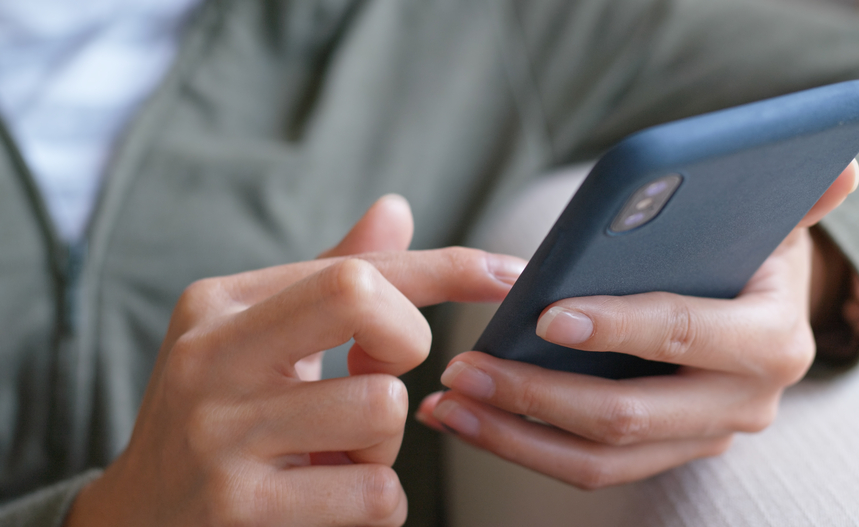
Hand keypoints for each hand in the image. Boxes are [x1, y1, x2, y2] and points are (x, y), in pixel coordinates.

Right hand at [65, 195, 526, 525]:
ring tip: (333, 452)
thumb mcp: (255, 336)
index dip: (446, 268)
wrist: (138, 518)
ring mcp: (221, 436)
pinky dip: (375, 499)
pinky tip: (325, 497)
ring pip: (382, 410)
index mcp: (220, 304)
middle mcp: (211, 358)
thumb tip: (397, 208)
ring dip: (383, 442)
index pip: (356, 268)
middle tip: (376, 374)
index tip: (510, 273)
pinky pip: (375, 492)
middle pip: (364, 302)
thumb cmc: (217, 412)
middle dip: (405, 341)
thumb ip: (326, 278)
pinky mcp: (243, 510)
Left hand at [417, 161, 858, 488]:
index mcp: (773, 341)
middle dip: (539, 395)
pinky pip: (587, 468)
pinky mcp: (663, 456)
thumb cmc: (754, 257)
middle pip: (629, 416)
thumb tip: (842, 165)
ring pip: (598, 460)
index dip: (618, 327)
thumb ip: (798, 196)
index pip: (686, 335)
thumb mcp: (776, 221)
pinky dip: (522, 447)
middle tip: (466, 367)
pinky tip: (468, 417)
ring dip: (513, 434)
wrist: (765, 318)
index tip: (545, 315)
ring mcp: (700, 440)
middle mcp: (743, 404)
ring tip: (448, 403)